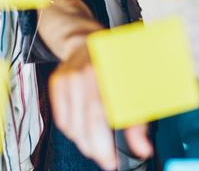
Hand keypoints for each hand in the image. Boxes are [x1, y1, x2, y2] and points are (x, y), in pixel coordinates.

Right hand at [48, 42, 152, 169]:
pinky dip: (74, 131)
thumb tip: (142, 149)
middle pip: (83, 124)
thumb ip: (138, 121)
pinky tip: (85, 130)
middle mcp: (84, 74)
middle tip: (107, 160)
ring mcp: (67, 78)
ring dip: (85, 142)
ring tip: (98, 145)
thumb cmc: (116, 63)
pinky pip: (62, 120)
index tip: (112, 160)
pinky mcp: (56, 83)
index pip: (100, 116)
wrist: (90, 40)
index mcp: (106, 73)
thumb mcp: (136, 87)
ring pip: (71, 125)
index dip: (104, 144)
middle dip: (96, 149)